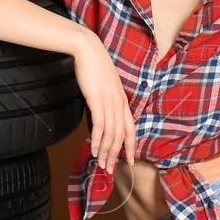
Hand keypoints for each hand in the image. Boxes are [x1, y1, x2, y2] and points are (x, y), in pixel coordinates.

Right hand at [73, 36, 135, 173]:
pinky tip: (93, 149)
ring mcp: (110, 103)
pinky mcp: (97, 101)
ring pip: (111, 134)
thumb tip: (101, 116)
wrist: (89, 50)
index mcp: (123, 101)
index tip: (129, 161)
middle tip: (110, 169)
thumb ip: (106, 102)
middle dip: (116, 155)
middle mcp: (120, 104)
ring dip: (105, 151)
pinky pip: (99, 126)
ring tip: (100, 164)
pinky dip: (97, 140)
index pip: (131, 129)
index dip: (130, 146)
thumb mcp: (105, 87)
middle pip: (121, 136)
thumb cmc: (95, 67)